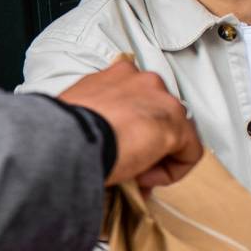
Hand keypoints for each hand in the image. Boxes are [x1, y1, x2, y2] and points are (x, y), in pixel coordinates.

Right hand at [62, 58, 202, 188]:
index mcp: (120, 74)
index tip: (118, 147)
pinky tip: (143, 177)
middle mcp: (146, 80)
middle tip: (129, 162)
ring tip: (134, 171)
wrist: (66, 139)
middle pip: (162, 115)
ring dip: (159, 156)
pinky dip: (170, 172)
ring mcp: (163, 101)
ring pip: (178, 134)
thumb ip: (98, 115)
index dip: (134, 128)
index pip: (140, 99)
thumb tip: (111, 140)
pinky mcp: (175, 127)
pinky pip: (188, 155)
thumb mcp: (78, 110)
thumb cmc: (61, 130)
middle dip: (149, 141)